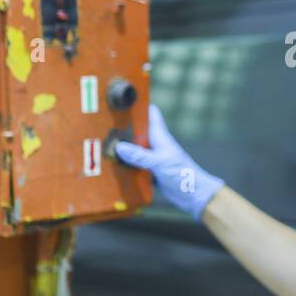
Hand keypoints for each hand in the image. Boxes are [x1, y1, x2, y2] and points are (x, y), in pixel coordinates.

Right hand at [113, 103, 225, 219]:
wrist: (193, 195)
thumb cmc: (183, 174)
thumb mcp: (160, 163)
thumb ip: (140, 156)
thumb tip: (120, 147)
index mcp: (159, 137)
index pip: (150, 114)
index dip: (139, 106)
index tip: (123, 100)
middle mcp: (154, 146)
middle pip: (137, 133)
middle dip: (123, 130)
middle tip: (103, 127)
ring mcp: (152, 159)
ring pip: (133, 150)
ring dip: (122, 150)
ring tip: (102, 147)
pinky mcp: (150, 172)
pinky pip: (134, 167)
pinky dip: (125, 167)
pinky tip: (112, 168)